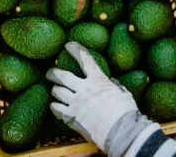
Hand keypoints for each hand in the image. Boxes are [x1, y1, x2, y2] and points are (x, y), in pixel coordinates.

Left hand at [46, 42, 151, 156]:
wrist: (120, 132)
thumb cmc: (125, 112)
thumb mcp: (124, 94)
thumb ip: (116, 87)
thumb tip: (113, 83)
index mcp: (98, 80)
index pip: (85, 59)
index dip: (75, 49)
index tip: (68, 45)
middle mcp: (83, 88)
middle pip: (62, 76)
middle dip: (54, 72)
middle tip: (51, 72)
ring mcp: (75, 103)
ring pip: (57, 91)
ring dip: (55, 89)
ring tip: (54, 90)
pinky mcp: (71, 117)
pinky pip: (56, 108)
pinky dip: (54, 105)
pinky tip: (54, 105)